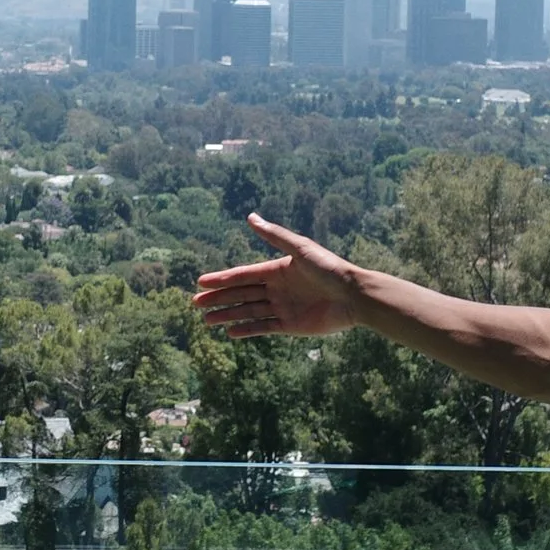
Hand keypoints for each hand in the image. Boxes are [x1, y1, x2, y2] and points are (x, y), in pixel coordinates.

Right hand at [193, 215, 359, 339]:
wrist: (353, 296)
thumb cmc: (329, 269)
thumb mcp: (300, 248)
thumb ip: (274, 235)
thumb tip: (250, 217)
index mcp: (277, 270)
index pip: (243, 275)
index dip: (221, 279)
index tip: (201, 282)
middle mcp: (277, 289)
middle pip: (241, 294)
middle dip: (218, 298)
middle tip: (195, 303)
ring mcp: (283, 308)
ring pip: (248, 312)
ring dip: (228, 315)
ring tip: (206, 320)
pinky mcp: (291, 325)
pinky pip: (264, 327)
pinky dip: (247, 330)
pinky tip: (230, 332)